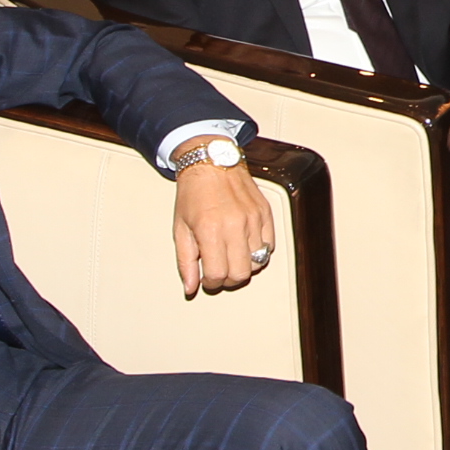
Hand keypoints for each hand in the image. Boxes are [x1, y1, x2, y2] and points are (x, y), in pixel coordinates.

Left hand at [173, 159, 272, 295]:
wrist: (211, 162)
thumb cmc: (193, 193)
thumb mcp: (180, 229)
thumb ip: (185, 262)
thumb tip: (190, 287)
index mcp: (210, 230)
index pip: (218, 274)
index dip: (211, 283)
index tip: (207, 280)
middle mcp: (234, 225)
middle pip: (241, 273)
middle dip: (228, 279)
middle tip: (219, 273)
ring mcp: (253, 219)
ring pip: (258, 262)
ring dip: (244, 266)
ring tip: (232, 258)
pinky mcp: (265, 213)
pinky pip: (270, 245)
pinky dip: (259, 251)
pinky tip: (244, 245)